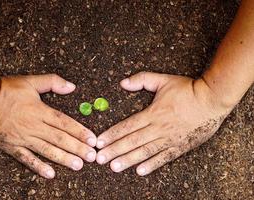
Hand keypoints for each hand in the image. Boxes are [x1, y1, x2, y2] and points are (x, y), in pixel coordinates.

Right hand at [0, 74, 96, 178]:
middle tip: (92, 157)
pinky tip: (50, 173)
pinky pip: (26, 159)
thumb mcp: (30, 81)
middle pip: (59, 139)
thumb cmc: (5, 89)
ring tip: (78, 165)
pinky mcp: (11, 146)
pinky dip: (38, 167)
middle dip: (77, 148)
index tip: (92, 140)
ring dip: (63, 159)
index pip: (65, 123)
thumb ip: (52, 82)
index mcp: (40, 110)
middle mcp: (33, 126)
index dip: (80, 132)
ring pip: (47, 150)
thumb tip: (71, 86)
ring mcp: (22, 138)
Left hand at [96, 72, 232, 175]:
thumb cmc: (187, 89)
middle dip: (114, 150)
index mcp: (153, 113)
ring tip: (114, 167)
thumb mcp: (162, 80)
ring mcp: (169, 139)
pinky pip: (163, 158)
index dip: (112, 134)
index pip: (127, 126)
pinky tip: (140, 171)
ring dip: (128, 160)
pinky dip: (152, 165)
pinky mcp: (179, 146)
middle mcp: (158, 128)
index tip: (99, 142)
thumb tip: (123, 83)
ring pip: (145, 152)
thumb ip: (141, 80)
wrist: (212, 100)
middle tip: (100, 159)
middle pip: (132, 141)